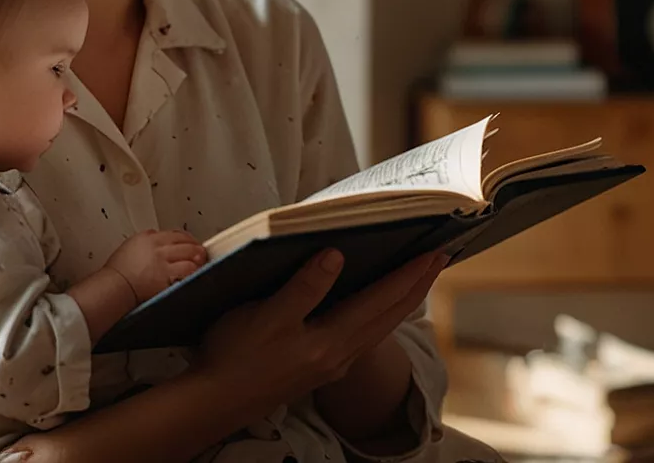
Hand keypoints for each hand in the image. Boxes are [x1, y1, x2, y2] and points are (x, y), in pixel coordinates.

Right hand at [104, 229, 207, 302]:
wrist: (115, 286)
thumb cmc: (119, 271)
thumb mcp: (131, 245)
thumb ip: (148, 239)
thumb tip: (159, 238)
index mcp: (149, 238)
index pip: (177, 234)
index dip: (189, 239)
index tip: (193, 243)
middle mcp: (158, 248)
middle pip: (187, 244)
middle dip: (197, 249)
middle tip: (202, 254)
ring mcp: (163, 263)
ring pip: (190, 257)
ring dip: (198, 261)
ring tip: (200, 265)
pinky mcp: (166, 278)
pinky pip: (187, 272)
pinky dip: (193, 272)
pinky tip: (194, 275)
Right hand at [193, 249, 445, 414]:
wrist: (214, 401)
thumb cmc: (234, 355)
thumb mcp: (265, 316)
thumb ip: (304, 288)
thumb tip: (336, 256)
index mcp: (331, 340)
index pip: (382, 301)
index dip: (410, 276)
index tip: (436, 251)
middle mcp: (340, 356)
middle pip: (390, 317)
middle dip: (417, 286)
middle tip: (440, 257)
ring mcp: (331, 365)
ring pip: (379, 329)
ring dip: (401, 302)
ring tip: (416, 279)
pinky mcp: (319, 369)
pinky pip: (363, 336)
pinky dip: (379, 315)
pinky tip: (373, 307)